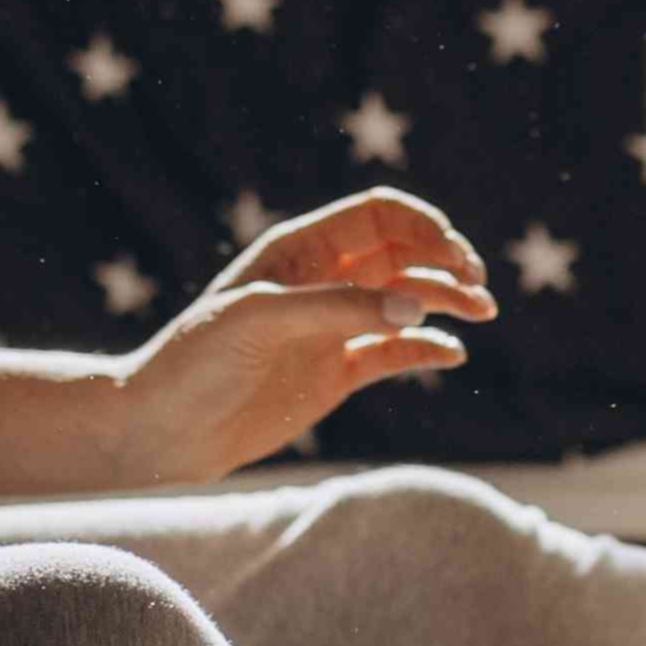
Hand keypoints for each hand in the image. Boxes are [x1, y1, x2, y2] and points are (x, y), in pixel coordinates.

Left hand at [124, 187, 497, 479]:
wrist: (163, 429)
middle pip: (403, 254)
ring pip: (407, 301)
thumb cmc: (195, 361)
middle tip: (477, 287)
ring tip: (482, 315)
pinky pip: (395, 353)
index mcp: (299, 251)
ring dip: (447, 302)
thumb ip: (339, 308)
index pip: (379, 216)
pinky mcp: (335, 373)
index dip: (423, 226)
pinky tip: (452, 354)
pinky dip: (428, 349)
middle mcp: (321, 282)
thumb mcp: (261, 320)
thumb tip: (416, 305)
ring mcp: (332, 328)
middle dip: (446, 262)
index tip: (455, 254)